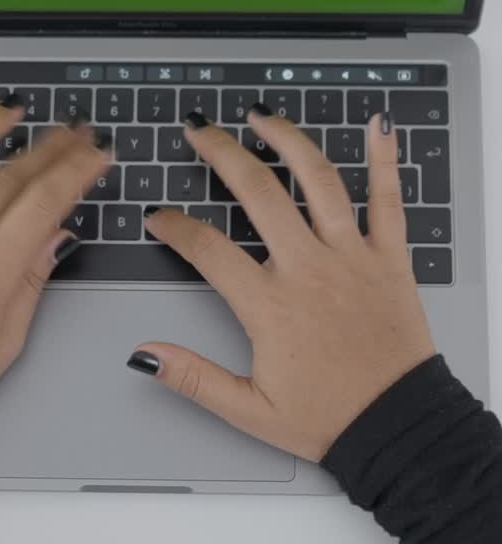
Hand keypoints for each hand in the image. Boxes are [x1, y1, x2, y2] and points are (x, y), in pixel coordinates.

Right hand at [130, 110, 434, 461]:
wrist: (398, 426)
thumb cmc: (330, 419)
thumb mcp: (249, 409)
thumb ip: (192, 377)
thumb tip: (144, 356)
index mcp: (270, 305)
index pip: (208, 249)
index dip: (175, 226)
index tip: (158, 216)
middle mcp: (308, 269)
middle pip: (257, 193)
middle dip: (222, 153)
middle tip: (200, 131)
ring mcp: (352, 258)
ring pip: (317, 181)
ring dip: (287, 140)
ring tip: (262, 117)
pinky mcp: (391, 260)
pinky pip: (389, 200)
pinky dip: (385, 160)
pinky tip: (379, 127)